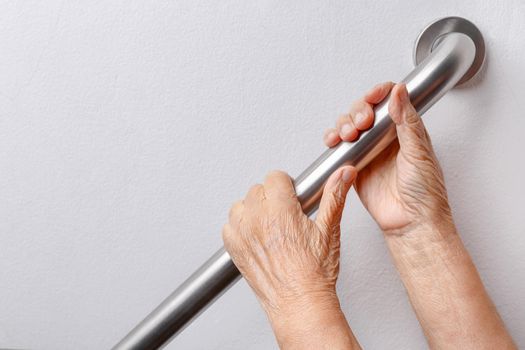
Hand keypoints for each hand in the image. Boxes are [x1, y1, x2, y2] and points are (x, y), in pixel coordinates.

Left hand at [223, 168, 359, 348]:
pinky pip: (229, 225)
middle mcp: (257, 219)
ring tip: (271, 226)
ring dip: (254, 210)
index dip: (287, 186)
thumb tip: (343, 173)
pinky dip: (241, 227)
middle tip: (286, 215)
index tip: (293, 197)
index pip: (275, 177)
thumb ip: (334, 196)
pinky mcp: (233, 247)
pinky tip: (258, 237)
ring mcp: (242, 233)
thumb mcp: (329, 230)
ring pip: (241, 205)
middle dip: (272, 198)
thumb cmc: (315, 273)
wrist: (299, 303)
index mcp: (280, 210)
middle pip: (258, 189)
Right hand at [325, 82, 515, 348]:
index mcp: (406, 130)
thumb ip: (407, 121)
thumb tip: (400, 92)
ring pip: (349, 126)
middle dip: (358, 111)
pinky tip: (335, 142)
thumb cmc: (425, 193)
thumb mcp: (419, 152)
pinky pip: (340, 148)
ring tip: (348, 134)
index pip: (390, 100)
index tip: (373, 97)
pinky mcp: (355, 166)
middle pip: (364, 110)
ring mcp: (369, 152)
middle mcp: (386, 138)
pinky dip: (333, 141)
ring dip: (344, 124)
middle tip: (362, 123)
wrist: (411, 223)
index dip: (379, 93)